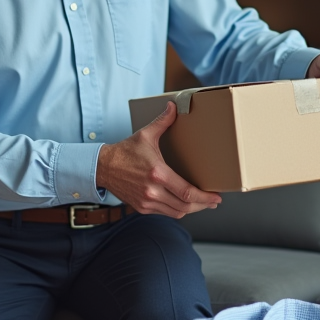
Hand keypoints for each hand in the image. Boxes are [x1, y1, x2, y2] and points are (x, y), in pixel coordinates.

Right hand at [96, 101, 221, 217]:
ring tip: (202, 203)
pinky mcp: (142, 208)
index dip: (205, 197)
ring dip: (191, 209)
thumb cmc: (125, 151)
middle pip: (185, 206)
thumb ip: (163, 121)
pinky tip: (183, 203)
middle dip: (203, 205)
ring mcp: (146, 202)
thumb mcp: (145, 134)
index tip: (216, 197)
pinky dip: (177, 209)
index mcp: (157, 173)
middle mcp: (152, 191)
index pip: (187, 192)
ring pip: (177, 212)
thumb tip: (174, 106)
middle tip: (213, 201)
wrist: (103, 167)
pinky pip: (165, 212)